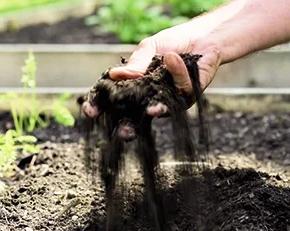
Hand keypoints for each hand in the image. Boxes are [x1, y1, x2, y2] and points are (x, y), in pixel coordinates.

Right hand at [81, 25, 222, 117]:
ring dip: (155, 110)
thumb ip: (135, 63)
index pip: (112, 99)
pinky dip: (176, 72)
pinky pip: (180, 91)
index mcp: (134, 86)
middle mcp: (149, 98)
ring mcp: (168, 100)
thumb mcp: (148, 48)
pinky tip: (172, 58)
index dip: (99, 106)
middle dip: (127, 128)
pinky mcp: (188, 97)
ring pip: (159, 112)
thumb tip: (115, 75)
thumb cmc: (170, 43)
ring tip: (151, 110)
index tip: (89, 111)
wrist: (200, 37)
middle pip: (133, 118)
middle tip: (123, 133)